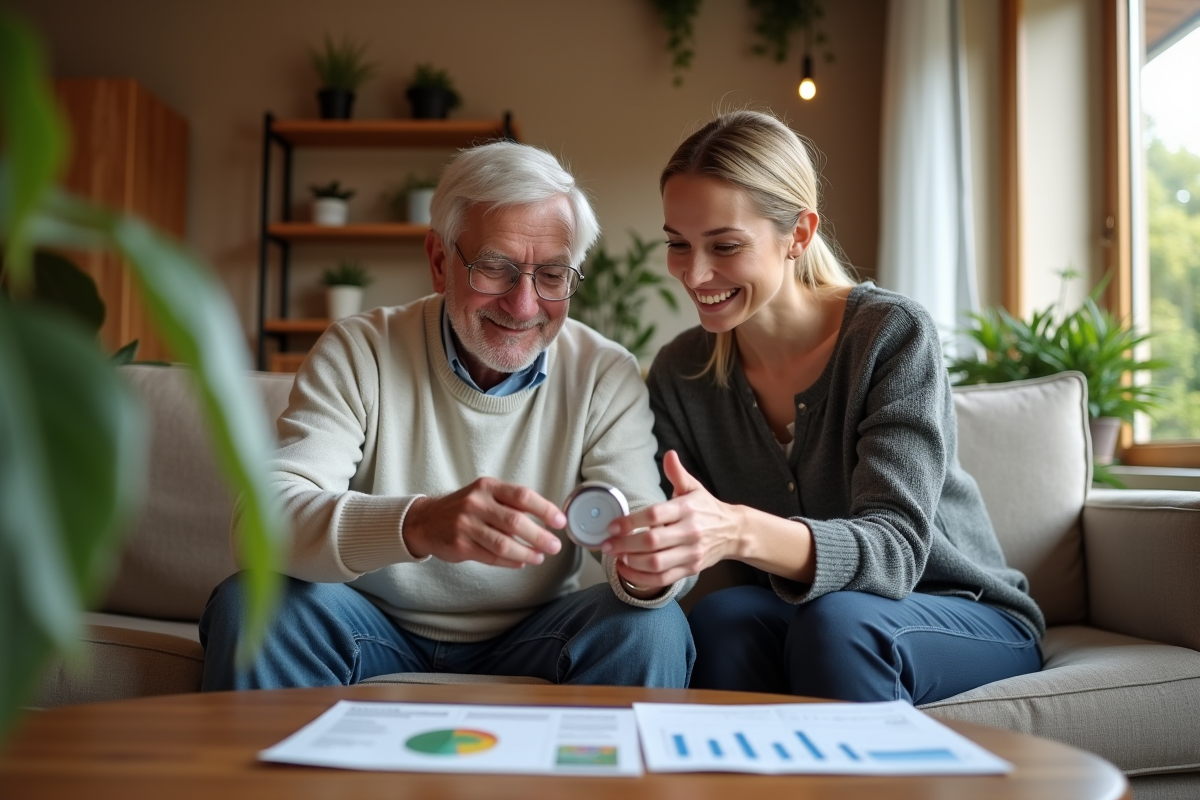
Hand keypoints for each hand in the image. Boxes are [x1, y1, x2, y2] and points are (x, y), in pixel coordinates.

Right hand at [403, 477, 564, 567]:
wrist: (425, 521)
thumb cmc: (464, 508)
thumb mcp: (485, 494)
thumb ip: (510, 503)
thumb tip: (546, 520)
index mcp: (488, 487)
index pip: (522, 496)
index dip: (544, 509)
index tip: (560, 521)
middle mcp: (476, 503)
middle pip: (515, 521)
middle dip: (539, 536)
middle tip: (554, 546)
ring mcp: (466, 525)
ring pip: (503, 543)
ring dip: (526, 552)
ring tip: (540, 557)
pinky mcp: (460, 545)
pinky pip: (491, 556)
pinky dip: (510, 561)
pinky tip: (521, 562)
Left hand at [601, 450, 743, 587]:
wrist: (734, 532)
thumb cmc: (707, 508)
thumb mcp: (694, 488)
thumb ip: (678, 474)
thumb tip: (669, 454)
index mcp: (687, 509)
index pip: (654, 515)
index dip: (630, 522)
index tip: (613, 526)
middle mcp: (690, 532)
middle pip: (652, 542)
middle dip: (625, 545)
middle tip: (607, 545)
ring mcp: (691, 553)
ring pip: (656, 563)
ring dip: (632, 563)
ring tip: (616, 557)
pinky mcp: (691, 569)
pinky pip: (663, 579)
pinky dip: (642, 579)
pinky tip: (628, 571)